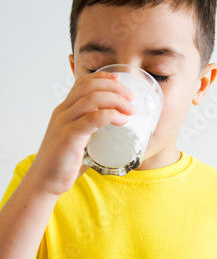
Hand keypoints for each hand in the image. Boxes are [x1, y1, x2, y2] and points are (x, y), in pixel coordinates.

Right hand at [28, 71, 135, 196]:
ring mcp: (65, 123)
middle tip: (131, 98)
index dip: (103, 78)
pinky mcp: (69, 136)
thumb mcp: (78, 141)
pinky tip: (122, 121)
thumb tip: (115, 134)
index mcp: (64, 110)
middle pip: (90, 86)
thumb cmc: (63, 164)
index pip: (82, 83)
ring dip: (116, 100)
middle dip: (115, 88)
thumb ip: (91, 133)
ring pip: (93, 98)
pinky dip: (111, 115)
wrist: (44, 181)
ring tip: (130, 110)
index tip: (120, 81)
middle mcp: (63, 112)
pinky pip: (93, 118)